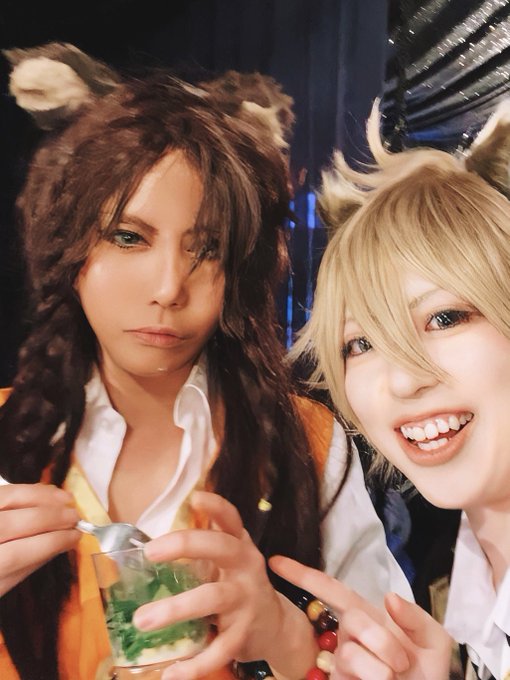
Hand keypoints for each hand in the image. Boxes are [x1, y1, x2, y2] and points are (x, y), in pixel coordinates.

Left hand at [0, 483, 79, 595]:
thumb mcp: (0, 586)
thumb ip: (30, 563)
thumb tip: (64, 542)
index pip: (17, 554)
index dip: (51, 542)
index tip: (76, 537)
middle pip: (12, 523)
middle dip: (50, 518)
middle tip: (75, 517)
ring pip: (7, 497)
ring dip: (42, 496)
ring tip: (67, 500)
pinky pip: (4, 490)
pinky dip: (28, 489)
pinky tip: (47, 493)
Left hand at [133, 491, 315, 679]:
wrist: (276, 626)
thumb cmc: (237, 586)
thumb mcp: (226, 562)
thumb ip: (200, 550)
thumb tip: (147, 542)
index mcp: (239, 545)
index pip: (230, 518)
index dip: (215, 506)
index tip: (195, 497)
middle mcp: (246, 565)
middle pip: (220, 547)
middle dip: (185, 545)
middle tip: (150, 552)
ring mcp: (247, 598)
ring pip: (212, 598)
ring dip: (175, 609)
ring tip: (142, 620)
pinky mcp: (245, 632)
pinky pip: (219, 648)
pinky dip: (194, 664)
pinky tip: (171, 673)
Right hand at [269, 556, 451, 679]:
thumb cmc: (431, 672)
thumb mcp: (434, 642)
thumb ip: (415, 618)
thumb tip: (388, 597)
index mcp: (369, 616)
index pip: (332, 590)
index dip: (304, 576)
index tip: (275, 561)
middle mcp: (349, 636)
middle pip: (351, 620)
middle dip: (380, 640)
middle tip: (403, 663)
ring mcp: (342, 662)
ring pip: (350, 653)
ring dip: (380, 666)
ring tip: (395, 678)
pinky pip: (347, 674)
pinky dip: (372, 679)